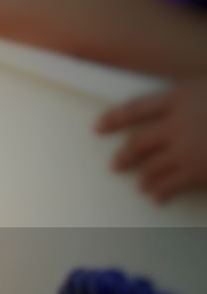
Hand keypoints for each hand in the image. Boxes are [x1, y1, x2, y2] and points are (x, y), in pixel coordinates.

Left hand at [97, 78, 206, 202]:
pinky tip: (157, 198)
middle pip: (138, 141)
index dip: (115, 118)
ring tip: (141, 185)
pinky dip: (160, 193)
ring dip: (144, 177)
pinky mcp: (195, 171)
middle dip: (126, 155)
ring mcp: (184, 148)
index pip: (137, 107)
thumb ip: (199, 100)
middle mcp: (176, 122)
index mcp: (182, 95)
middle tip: (115, 165)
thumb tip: (184, 108)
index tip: (97, 127)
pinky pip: (169, 185)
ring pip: (151, 167)